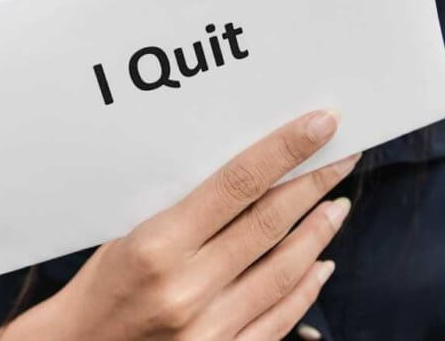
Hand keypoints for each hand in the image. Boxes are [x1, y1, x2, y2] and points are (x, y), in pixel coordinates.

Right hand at [0, 109, 358, 339]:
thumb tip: (245, 174)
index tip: (321, 123)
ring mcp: (209, 328)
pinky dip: (306, 288)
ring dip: (319, 231)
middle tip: (344, 154)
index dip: (285, 149)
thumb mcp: (128, 233)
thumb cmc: (99, 286)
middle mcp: (188, 287)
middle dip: (315, 181)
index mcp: (157, 245)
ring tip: (339, 202)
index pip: (237, 183)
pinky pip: (280, 318)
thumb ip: (184, 208)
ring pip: (284, 268)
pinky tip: (322, 262)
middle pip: (270, 221)